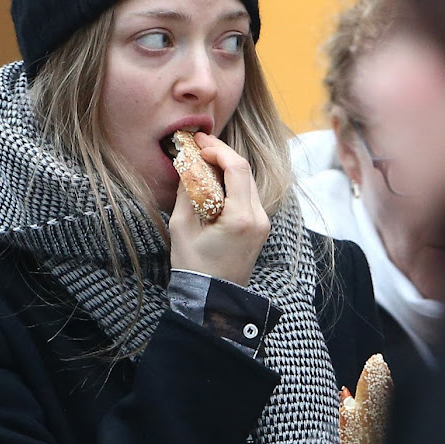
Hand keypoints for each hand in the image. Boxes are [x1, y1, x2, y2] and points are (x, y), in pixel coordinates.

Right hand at [169, 133, 269, 286]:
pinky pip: (248, 195)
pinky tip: (214, 178)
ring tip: (204, 158)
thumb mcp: (181, 227)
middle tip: (200, 144)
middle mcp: (258, 218)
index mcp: (241, 217)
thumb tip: (187, 166)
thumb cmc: (194, 267)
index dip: (218, 150)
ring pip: (248, 181)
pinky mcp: (259, 227)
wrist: (213, 300)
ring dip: (228, 166)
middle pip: (245, 171)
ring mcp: (262, 223)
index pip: (237, 169)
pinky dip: (232, 182)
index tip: (198, 144)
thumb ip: (186, 193)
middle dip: (223, 154)